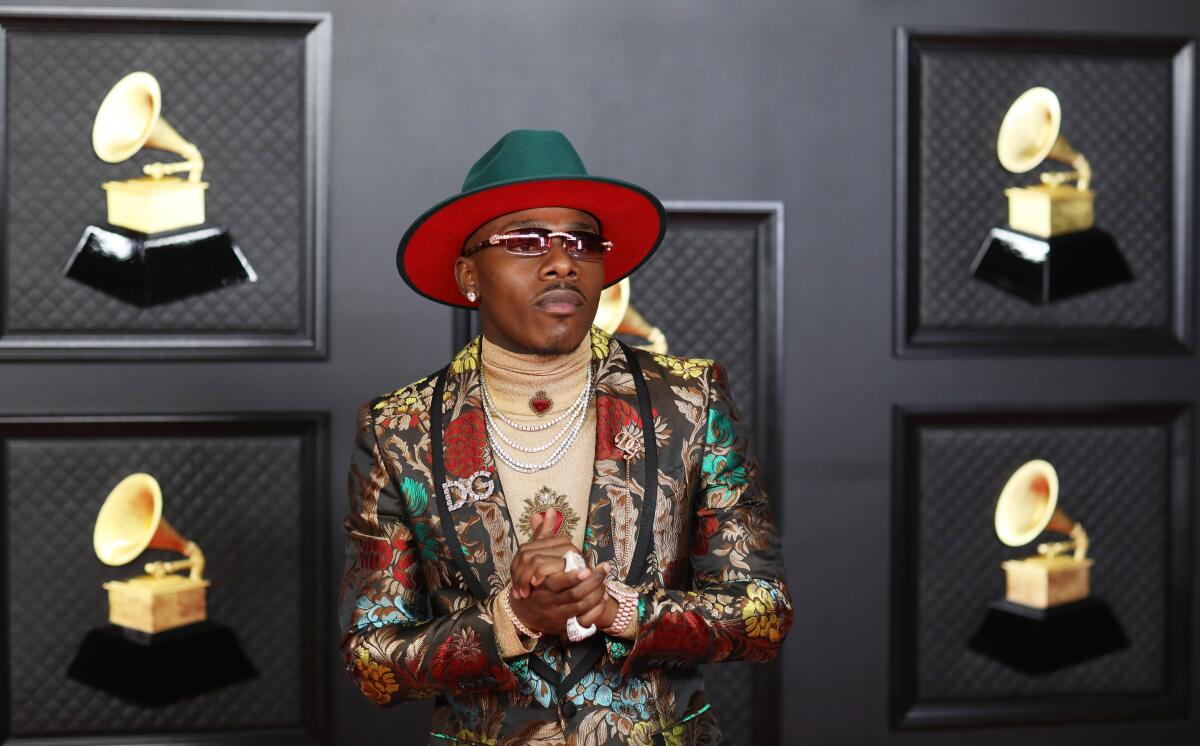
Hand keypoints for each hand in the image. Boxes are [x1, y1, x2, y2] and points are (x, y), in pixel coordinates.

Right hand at [507, 509, 612, 635]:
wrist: (523, 611)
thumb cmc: (532, 578)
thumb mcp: (532, 556)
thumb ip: (542, 535)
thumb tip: (549, 511)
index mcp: (539, 580)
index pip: (556, 579)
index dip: (572, 575)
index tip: (587, 566)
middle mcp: (546, 597)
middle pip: (571, 592)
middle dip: (590, 582)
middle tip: (604, 570)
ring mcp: (555, 610)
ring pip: (579, 603)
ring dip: (596, 592)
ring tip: (606, 579)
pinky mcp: (563, 621)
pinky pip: (582, 615)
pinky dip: (595, 605)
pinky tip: (603, 594)